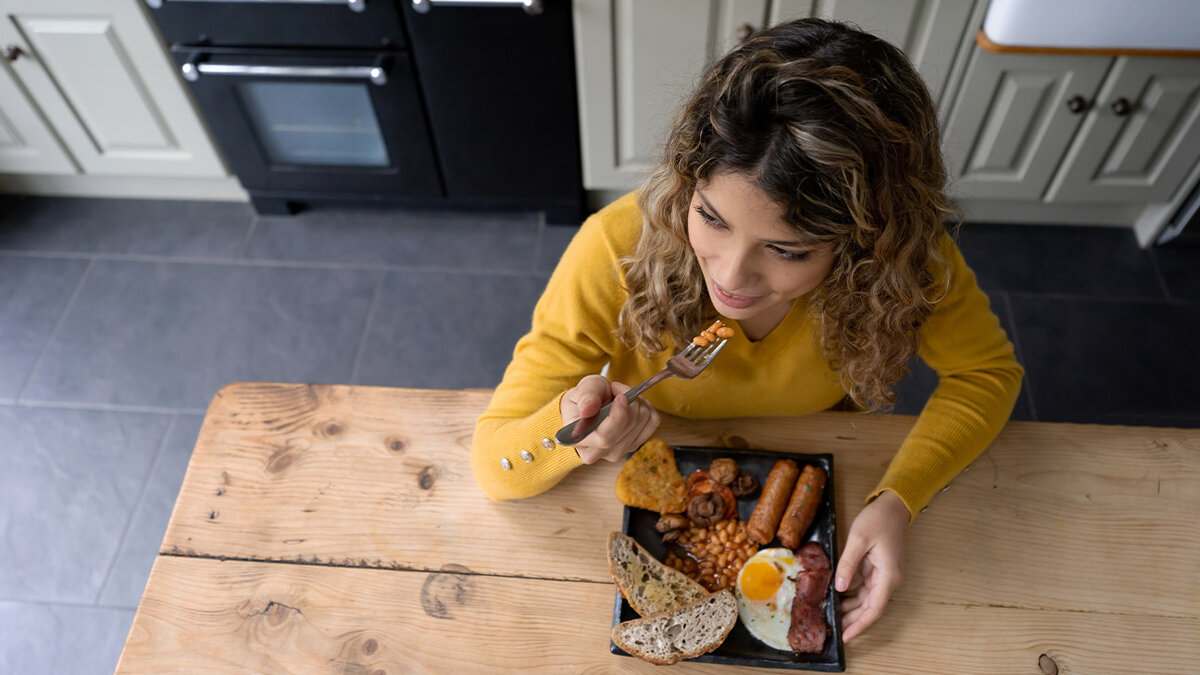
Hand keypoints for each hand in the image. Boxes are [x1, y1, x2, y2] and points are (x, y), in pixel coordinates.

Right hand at [560, 374, 659, 462]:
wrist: (591, 405)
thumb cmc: (584, 398)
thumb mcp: (582, 390)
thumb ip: (586, 397)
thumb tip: (588, 409)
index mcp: (579, 440)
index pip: (606, 438)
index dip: (619, 416)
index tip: (622, 397)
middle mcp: (598, 452)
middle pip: (627, 429)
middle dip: (629, 402)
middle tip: (617, 389)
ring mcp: (617, 451)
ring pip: (642, 424)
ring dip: (638, 403)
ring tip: (622, 396)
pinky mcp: (633, 445)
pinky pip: (652, 423)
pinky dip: (647, 408)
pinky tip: (633, 403)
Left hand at [835, 489, 909, 641]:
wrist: (893, 505)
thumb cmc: (879, 520)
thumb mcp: (859, 539)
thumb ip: (848, 564)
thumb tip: (840, 587)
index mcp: (888, 576)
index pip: (874, 609)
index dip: (860, 625)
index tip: (847, 637)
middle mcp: (888, 579)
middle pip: (869, 607)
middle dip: (852, 620)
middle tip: (832, 628)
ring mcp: (883, 574)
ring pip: (866, 598)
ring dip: (850, 608)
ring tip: (831, 614)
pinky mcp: (877, 568)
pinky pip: (863, 586)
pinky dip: (851, 593)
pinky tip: (836, 596)